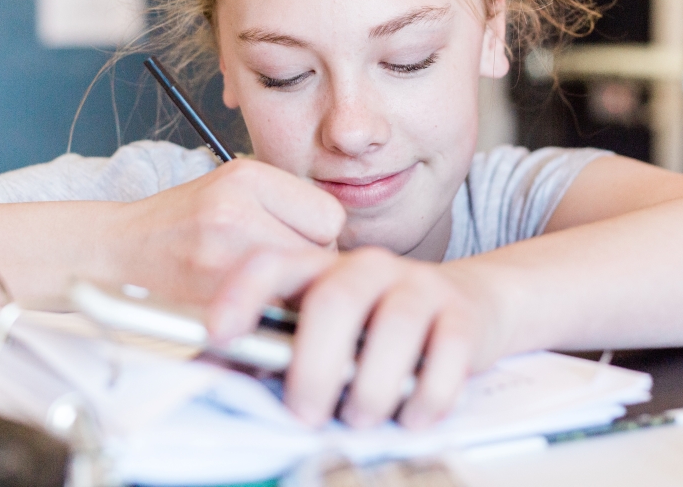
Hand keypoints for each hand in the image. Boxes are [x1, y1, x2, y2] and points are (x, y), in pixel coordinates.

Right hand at [124, 159, 344, 302]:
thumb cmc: (183, 223)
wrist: (118, 251)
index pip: (330, 216)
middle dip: (305, 266)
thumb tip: (347, 251)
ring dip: (289, 293)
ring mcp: (223, 254)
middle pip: (322, 253)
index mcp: (247, 176)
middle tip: (271, 269)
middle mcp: (236, 209)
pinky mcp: (211, 295)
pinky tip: (244, 304)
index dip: (315, 235)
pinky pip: (273, 313)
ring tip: (255, 286)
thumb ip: (287, 205)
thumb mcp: (233, 188)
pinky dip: (267, 314)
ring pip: (301, 286)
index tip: (289, 241)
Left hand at [207, 246, 503, 429]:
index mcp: (321, 269)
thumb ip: (271, 352)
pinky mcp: (462, 314)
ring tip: (361, 418)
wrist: (472, 303)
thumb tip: (210, 378)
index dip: (242, 295)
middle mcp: (368, 268)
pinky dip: (428, 394)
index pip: (273, 264)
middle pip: (334, 299)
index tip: (218, 335)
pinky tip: (413, 416)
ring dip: (372, 385)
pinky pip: (448, 352)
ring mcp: (418, 286)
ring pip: (394, 325)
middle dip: (315, 364)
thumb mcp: (322, 333)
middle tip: (306, 412)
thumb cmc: (378, 328)